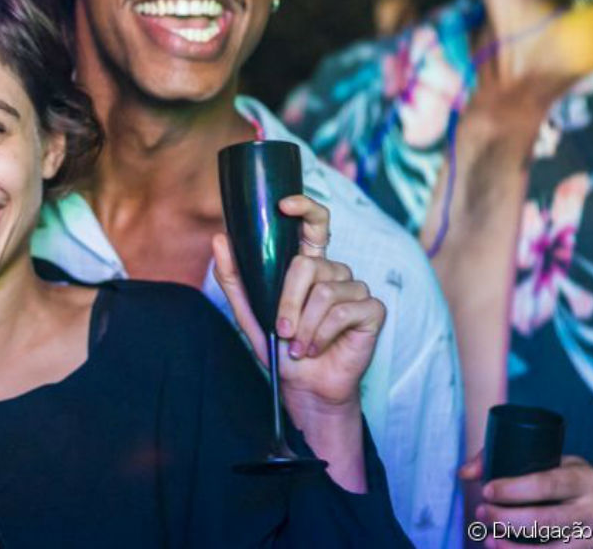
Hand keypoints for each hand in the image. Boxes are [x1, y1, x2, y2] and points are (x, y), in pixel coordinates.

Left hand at [212, 194, 382, 415]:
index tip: (284, 204)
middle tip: (283, 331)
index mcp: (308, 264)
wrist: (304, 386)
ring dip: (305, 326)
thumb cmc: (280, 348)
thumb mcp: (249, 312)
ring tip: (300, 346)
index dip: (305, 207)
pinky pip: (343, 312)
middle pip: (309, 265)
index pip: (314, 223)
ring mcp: (355, 288)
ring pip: (325, 292)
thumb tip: (220, 238)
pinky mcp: (372, 310)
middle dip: (288, 302)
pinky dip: (322, 335)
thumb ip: (235, 277)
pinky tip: (318, 348)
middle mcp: (333, 271)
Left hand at [469, 455, 592, 548]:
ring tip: (489, 538)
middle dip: (506, 519)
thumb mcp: (554, 460)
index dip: (514, 489)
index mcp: (584, 479)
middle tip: (480, 512)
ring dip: (513, 548)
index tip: (487, 490)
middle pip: (545, 520)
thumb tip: (464, 473)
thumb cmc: (573, 480)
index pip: (547, 484)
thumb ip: (507, 459)